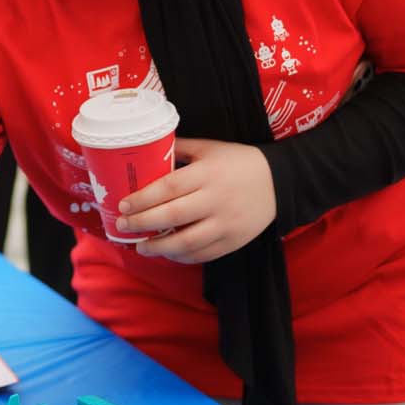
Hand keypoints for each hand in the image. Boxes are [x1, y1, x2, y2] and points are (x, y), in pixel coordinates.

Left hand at [118, 138, 276, 263]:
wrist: (280, 182)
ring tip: (141, 247)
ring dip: (159, 248)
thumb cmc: (239, 162)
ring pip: (186, 242)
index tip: (123, 205)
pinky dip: (182, 257)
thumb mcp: (210, 148)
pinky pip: (203, 254)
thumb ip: (179, 149)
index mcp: (208, 173)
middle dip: (143, 223)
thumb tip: (146, 151)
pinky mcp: (234, 241)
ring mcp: (226, 223)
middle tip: (124, 226)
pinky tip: (167, 253)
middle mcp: (216, 199)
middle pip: (173, 216)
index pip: (168, 188)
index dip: (143, 199)